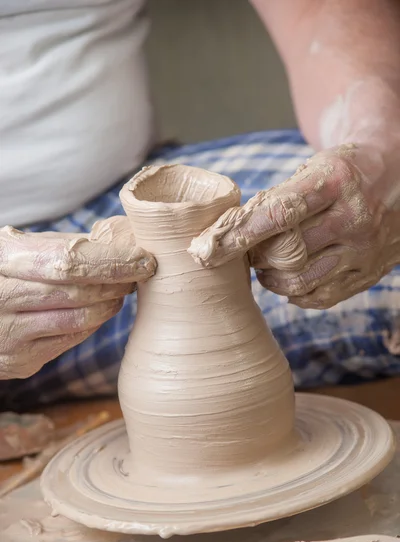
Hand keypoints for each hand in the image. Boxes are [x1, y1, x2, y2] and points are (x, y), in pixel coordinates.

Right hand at [0, 216, 155, 378]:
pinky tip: (98, 310)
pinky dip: (93, 323)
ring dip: (109, 304)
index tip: (143, 259)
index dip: (111, 262)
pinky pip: (71, 339)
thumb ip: (65, 247)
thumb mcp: (23, 250)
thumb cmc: (7, 275)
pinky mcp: (19, 360)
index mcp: (1, 259)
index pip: (68, 261)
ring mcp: (8, 334)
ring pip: (78, 319)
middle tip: (138, 274)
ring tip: (120, 290)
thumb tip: (124, 242)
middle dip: (116, 283)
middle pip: (76, 291)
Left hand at [189, 144, 399, 307]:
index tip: (206, 249)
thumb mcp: (312, 168)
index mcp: (335, 182)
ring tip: (266, 264)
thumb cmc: (342, 172)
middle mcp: (353, 218)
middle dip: (254, 257)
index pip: (278, 213)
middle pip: (285, 253)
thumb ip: (277, 200)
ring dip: (271, 278)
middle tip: (244, 251)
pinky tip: (289, 279)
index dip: (238, 235)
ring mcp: (364, 250)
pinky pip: (321, 297)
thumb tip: (229, 235)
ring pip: (300, 281)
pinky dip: (295, 293)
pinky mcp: (369, 274)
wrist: (397, 177)